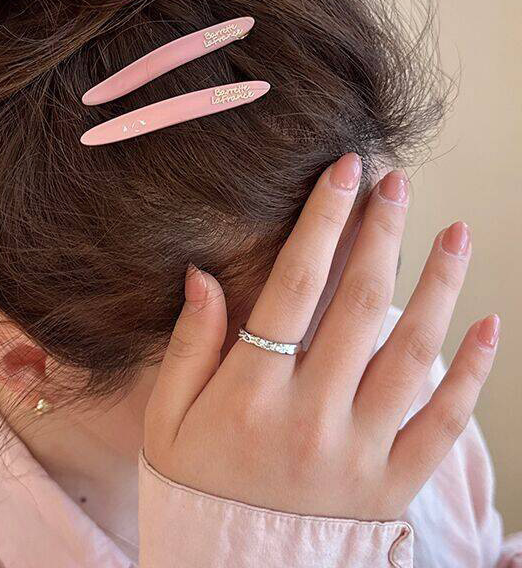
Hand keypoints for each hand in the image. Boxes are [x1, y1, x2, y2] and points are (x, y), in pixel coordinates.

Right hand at [143, 153, 498, 520]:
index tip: (343, 173)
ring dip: (438, 287)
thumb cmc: (195, 484)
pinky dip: (471, 373)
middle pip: (359, 305)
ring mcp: (360, 453)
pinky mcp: (393, 483)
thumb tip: (203, 276)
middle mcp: (311, 418)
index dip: (322, 222)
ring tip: (456, 233)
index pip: (294, 287)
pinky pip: (444, 423)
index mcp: (250, 395)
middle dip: (382, 234)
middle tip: (399, 185)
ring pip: (411, 354)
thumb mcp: (168, 417)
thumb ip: (189, 345)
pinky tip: (489, 325)